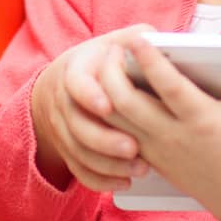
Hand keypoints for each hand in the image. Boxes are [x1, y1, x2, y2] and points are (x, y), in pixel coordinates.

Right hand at [31, 25, 156, 192]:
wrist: (65, 83)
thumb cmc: (103, 60)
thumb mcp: (115, 42)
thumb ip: (136, 39)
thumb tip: (157, 41)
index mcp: (76, 70)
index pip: (76, 84)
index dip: (90, 95)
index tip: (108, 106)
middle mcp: (64, 101)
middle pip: (77, 126)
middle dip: (105, 140)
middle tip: (134, 149)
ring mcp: (63, 128)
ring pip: (79, 152)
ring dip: (108, 164)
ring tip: (140, 168)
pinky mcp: (68, 149)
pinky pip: (79, 170)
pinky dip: (100, 180)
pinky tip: (125, 181)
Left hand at [101, 29, 220, 220]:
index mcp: (202, 120)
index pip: (169, 87)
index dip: (151, 61)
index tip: (136, 38)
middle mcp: (174, 136)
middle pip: (128, 103)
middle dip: (112, 73)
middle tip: (114, 48)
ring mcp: (157, 150)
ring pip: (115, 120)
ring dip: (104, 91)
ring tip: (108, 65)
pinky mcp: (148, 159)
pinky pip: (117, 135)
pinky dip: (107, 113)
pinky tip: (105, 92)